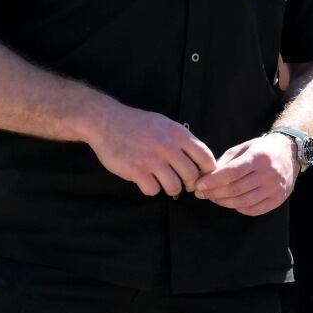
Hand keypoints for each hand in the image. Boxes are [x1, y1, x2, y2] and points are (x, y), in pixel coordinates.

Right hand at [84, 104, 216, 196]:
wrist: (105, 122)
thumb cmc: (136, 124)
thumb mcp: (164, 124)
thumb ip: (181, 140)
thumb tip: (199, 160)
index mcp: (178, 134)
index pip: (205, 157)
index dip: (207, 171)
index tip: (201, 175)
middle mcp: (167, 147)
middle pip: (191, 176)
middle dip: (189, 184)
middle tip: (183, 183)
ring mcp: (152, 160)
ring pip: (174, 186)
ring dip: (171, 188)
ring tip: (163, 183)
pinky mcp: (136, 171)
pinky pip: (153, 190)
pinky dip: (150, 189)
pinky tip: (145, 181)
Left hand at [194, 132, 301, 214]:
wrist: (290, 152)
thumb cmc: (263, 149)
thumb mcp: (244, 147)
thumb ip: (226, 161)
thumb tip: (207, 177)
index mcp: (258, 157)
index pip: (230, 173)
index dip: (212, 181)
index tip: (199, 185)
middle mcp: (268, 173)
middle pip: (235, 189)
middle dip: (214, 193)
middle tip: (203, 194)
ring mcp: (275, 187)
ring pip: (243, 201)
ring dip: (224, 202)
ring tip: (214, 199)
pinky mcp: (279, 198)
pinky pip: (255, 210)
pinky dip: (240, 208)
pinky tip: (232, 203)